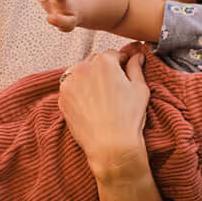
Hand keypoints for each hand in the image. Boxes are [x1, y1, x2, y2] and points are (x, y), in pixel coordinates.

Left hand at [57, 46, 150, 182]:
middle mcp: (83, 68)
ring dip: (89, 80)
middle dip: (104, 70)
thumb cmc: (128, 119)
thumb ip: (136, 67)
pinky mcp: (62, 98)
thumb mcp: (140, 89)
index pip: (112, 54)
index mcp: (104, 62)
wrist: (111, 146)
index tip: (123, 72)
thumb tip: (137, 56)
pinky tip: (91, 106)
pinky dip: (79, 93)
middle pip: (94, 62)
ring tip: (101, 98)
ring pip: (80, 74)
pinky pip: (71, 89)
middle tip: (113, 87)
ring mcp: (69, 84)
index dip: (120, 63)